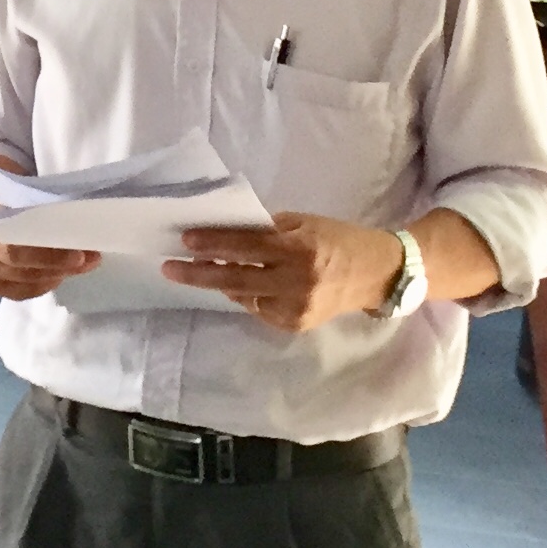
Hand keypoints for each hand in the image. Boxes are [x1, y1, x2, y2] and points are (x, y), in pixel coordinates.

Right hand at [0, 154, 100, 302]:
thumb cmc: (11, 194)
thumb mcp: (26, 191)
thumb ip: (47, 209)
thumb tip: (82, 226)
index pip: (15, 248)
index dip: (48, 256)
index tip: (79, 253)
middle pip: (21, 267)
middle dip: (60, 265)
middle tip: (90, 258)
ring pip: (24, 281)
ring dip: (58, 274)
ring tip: (82, 265)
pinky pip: (22, 292)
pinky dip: (44, 285)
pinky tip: (59, 275)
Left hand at [160, 212, 404, 332]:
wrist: (376, 274)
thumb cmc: (336, 239)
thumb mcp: (303, 223)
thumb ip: (267, 229)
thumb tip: (226, 233)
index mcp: (299, 249)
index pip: (246, 247)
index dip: (214, 244)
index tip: (185, 242)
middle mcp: (297, 281)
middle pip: (236, 279)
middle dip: (199, 273)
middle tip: (170, 268)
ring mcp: (296, 308)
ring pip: (244, 297)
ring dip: (220, 283)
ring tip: (198, 271)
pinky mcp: (296, 324)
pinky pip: (259, 309)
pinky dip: (246, 296)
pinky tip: (241, 285)